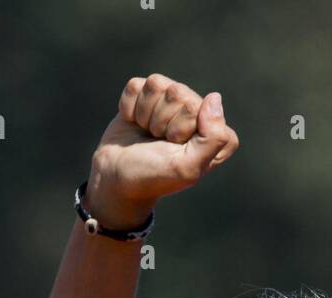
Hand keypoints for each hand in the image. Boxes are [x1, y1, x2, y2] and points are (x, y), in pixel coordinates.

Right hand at [86, 74, 239, 226]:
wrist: (116, 178)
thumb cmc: (154, 176)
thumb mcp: (188, 167)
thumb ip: (213, 138)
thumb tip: (215, 97)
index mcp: (215, 133)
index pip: (201, 108)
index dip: (182, 130)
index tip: (175, 150)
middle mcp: (196, 113)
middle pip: (178, 93)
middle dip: (161, 122)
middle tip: (159, 143)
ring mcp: (171, 102)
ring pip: (157, 84)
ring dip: (145, 114)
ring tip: (148, 134)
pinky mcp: (146, 95)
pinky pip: (137, 86)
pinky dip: (130, 107)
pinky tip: (134, 124)